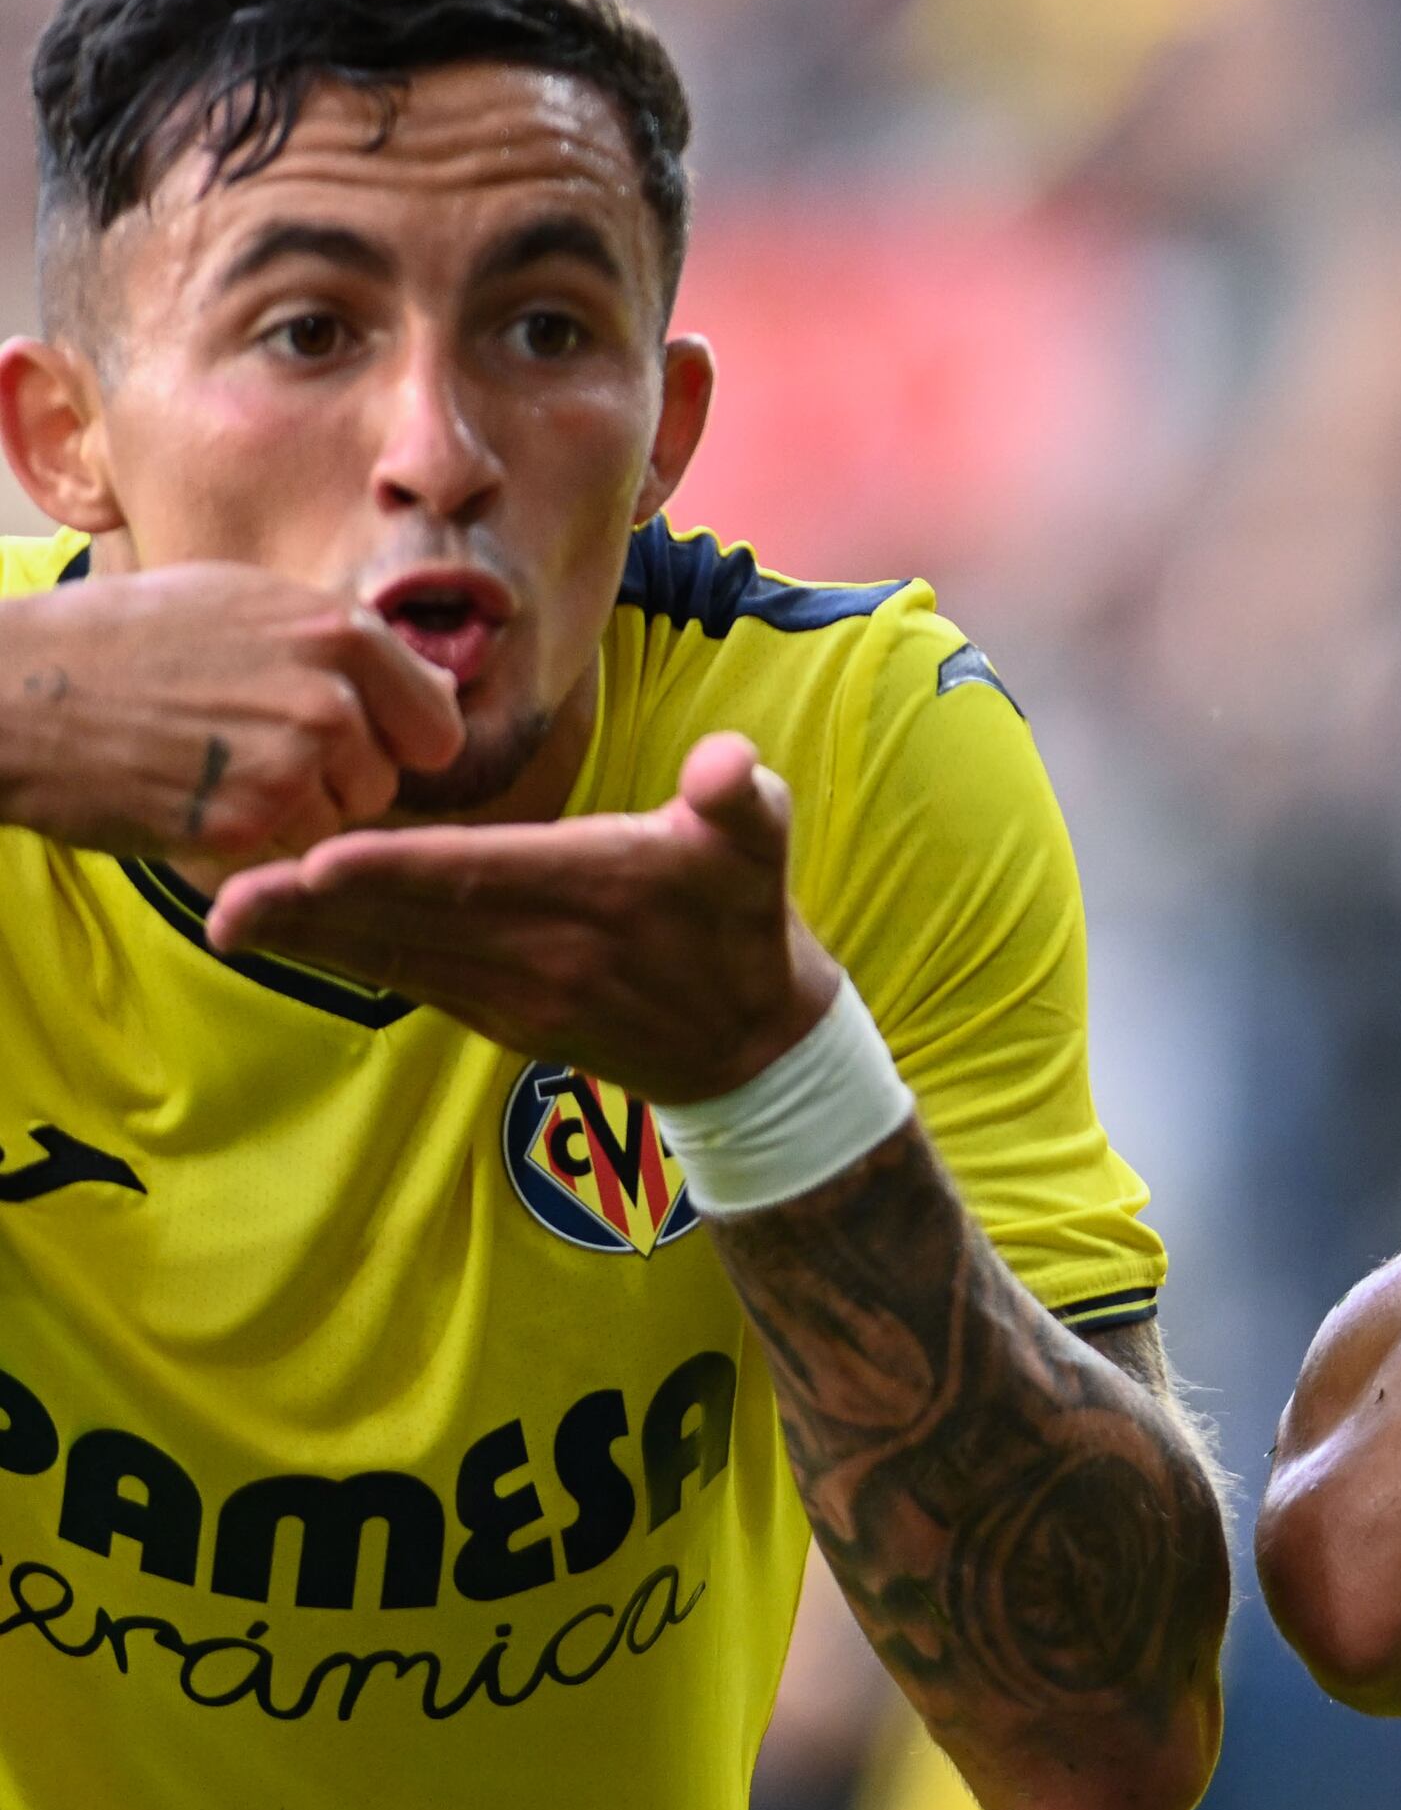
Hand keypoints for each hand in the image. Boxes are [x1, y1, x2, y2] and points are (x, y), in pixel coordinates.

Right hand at [0, 558, 460, 865]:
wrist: (14, 691)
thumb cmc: (123, 639)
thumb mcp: (244, 602)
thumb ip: (343, 643)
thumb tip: (436, 685)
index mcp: (339, 634)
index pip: (436, 726)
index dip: (394, 742)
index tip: (350, 742)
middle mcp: (330, 699)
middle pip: (384, 781)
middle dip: (333, 780)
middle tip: (247, 750)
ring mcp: (290, 765)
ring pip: (337, 824)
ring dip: (291, 815)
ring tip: (212, 769)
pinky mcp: (246, 824)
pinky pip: (286, 855)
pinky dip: (249, 844)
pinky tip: (192, 801)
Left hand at [203, 730, 841, 1102]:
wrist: (752, 1047)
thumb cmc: (744, 920)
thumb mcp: (762, 844)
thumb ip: (739, 794)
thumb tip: (727, 762)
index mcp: (599, 890)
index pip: (482, 876)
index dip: (399, 873)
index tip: (321, 864)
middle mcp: (550, 951)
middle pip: (416, 925)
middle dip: (317, 914)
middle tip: (229, 900)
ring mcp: (521, 994)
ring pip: (400, 959)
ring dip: (313, 942)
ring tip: (231, 921)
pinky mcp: (503, 1019)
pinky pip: (412, 983)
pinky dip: (348, 960)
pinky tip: (292, 941)